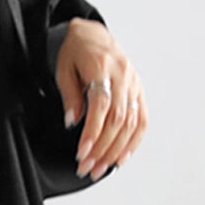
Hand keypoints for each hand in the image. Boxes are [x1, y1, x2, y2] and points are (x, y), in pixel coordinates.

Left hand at [55, 20, 147, 181]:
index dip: (92, 132)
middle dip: (102, 148)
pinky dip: (133, 142)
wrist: (93, 35)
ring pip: (131, 123)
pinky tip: (121, 157)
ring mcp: (134, 84)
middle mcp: (123, 75)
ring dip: (116, 150)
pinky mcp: (139, 91)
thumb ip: (70, 96)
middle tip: (87, 167)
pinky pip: (141, 120)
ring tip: (100, 168)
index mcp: (102, 66)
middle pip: (118, 119)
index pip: (101, 105)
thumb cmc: (76, 51)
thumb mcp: (64, 69)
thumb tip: (73, 121)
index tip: (82, 152)